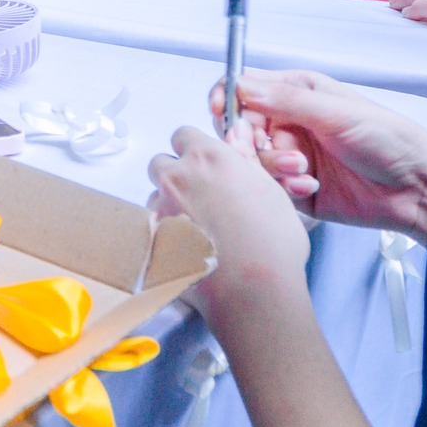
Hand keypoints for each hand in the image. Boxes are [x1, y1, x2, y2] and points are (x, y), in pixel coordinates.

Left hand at [147, 124, 310, 321]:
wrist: (255, 292)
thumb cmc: (273, 240)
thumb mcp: (271, 191)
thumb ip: (246, 161)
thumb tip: (238, 137)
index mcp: (208, 157)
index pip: (183, 135)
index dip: (194, 149)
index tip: (207, 165)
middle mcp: (177, 177)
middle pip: (161, 164)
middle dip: (175, 175)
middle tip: (202, 198)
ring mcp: (160, 211)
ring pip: (154, 198)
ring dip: (169, 206)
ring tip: (197, 231)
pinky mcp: (152, 243)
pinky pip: (152, 229)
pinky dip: (165, 235)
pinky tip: (188, 252)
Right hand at [207, 70, 426, 240]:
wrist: (417, 189)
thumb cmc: (388, 139)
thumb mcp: (337, 113)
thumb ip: (286, 100)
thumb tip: (241, 85)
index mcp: (297, 93)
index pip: (245, 89)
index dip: (227, 99)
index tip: (222, 113)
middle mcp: (289, 123)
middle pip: (240, 129)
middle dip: (248, 142)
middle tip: (262, 150)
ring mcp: (291, 157)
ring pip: (251, 162)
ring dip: (271, 167)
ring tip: (304, 171)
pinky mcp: (295, 189)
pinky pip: (269, 189)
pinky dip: (283, 189)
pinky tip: (308, 187)